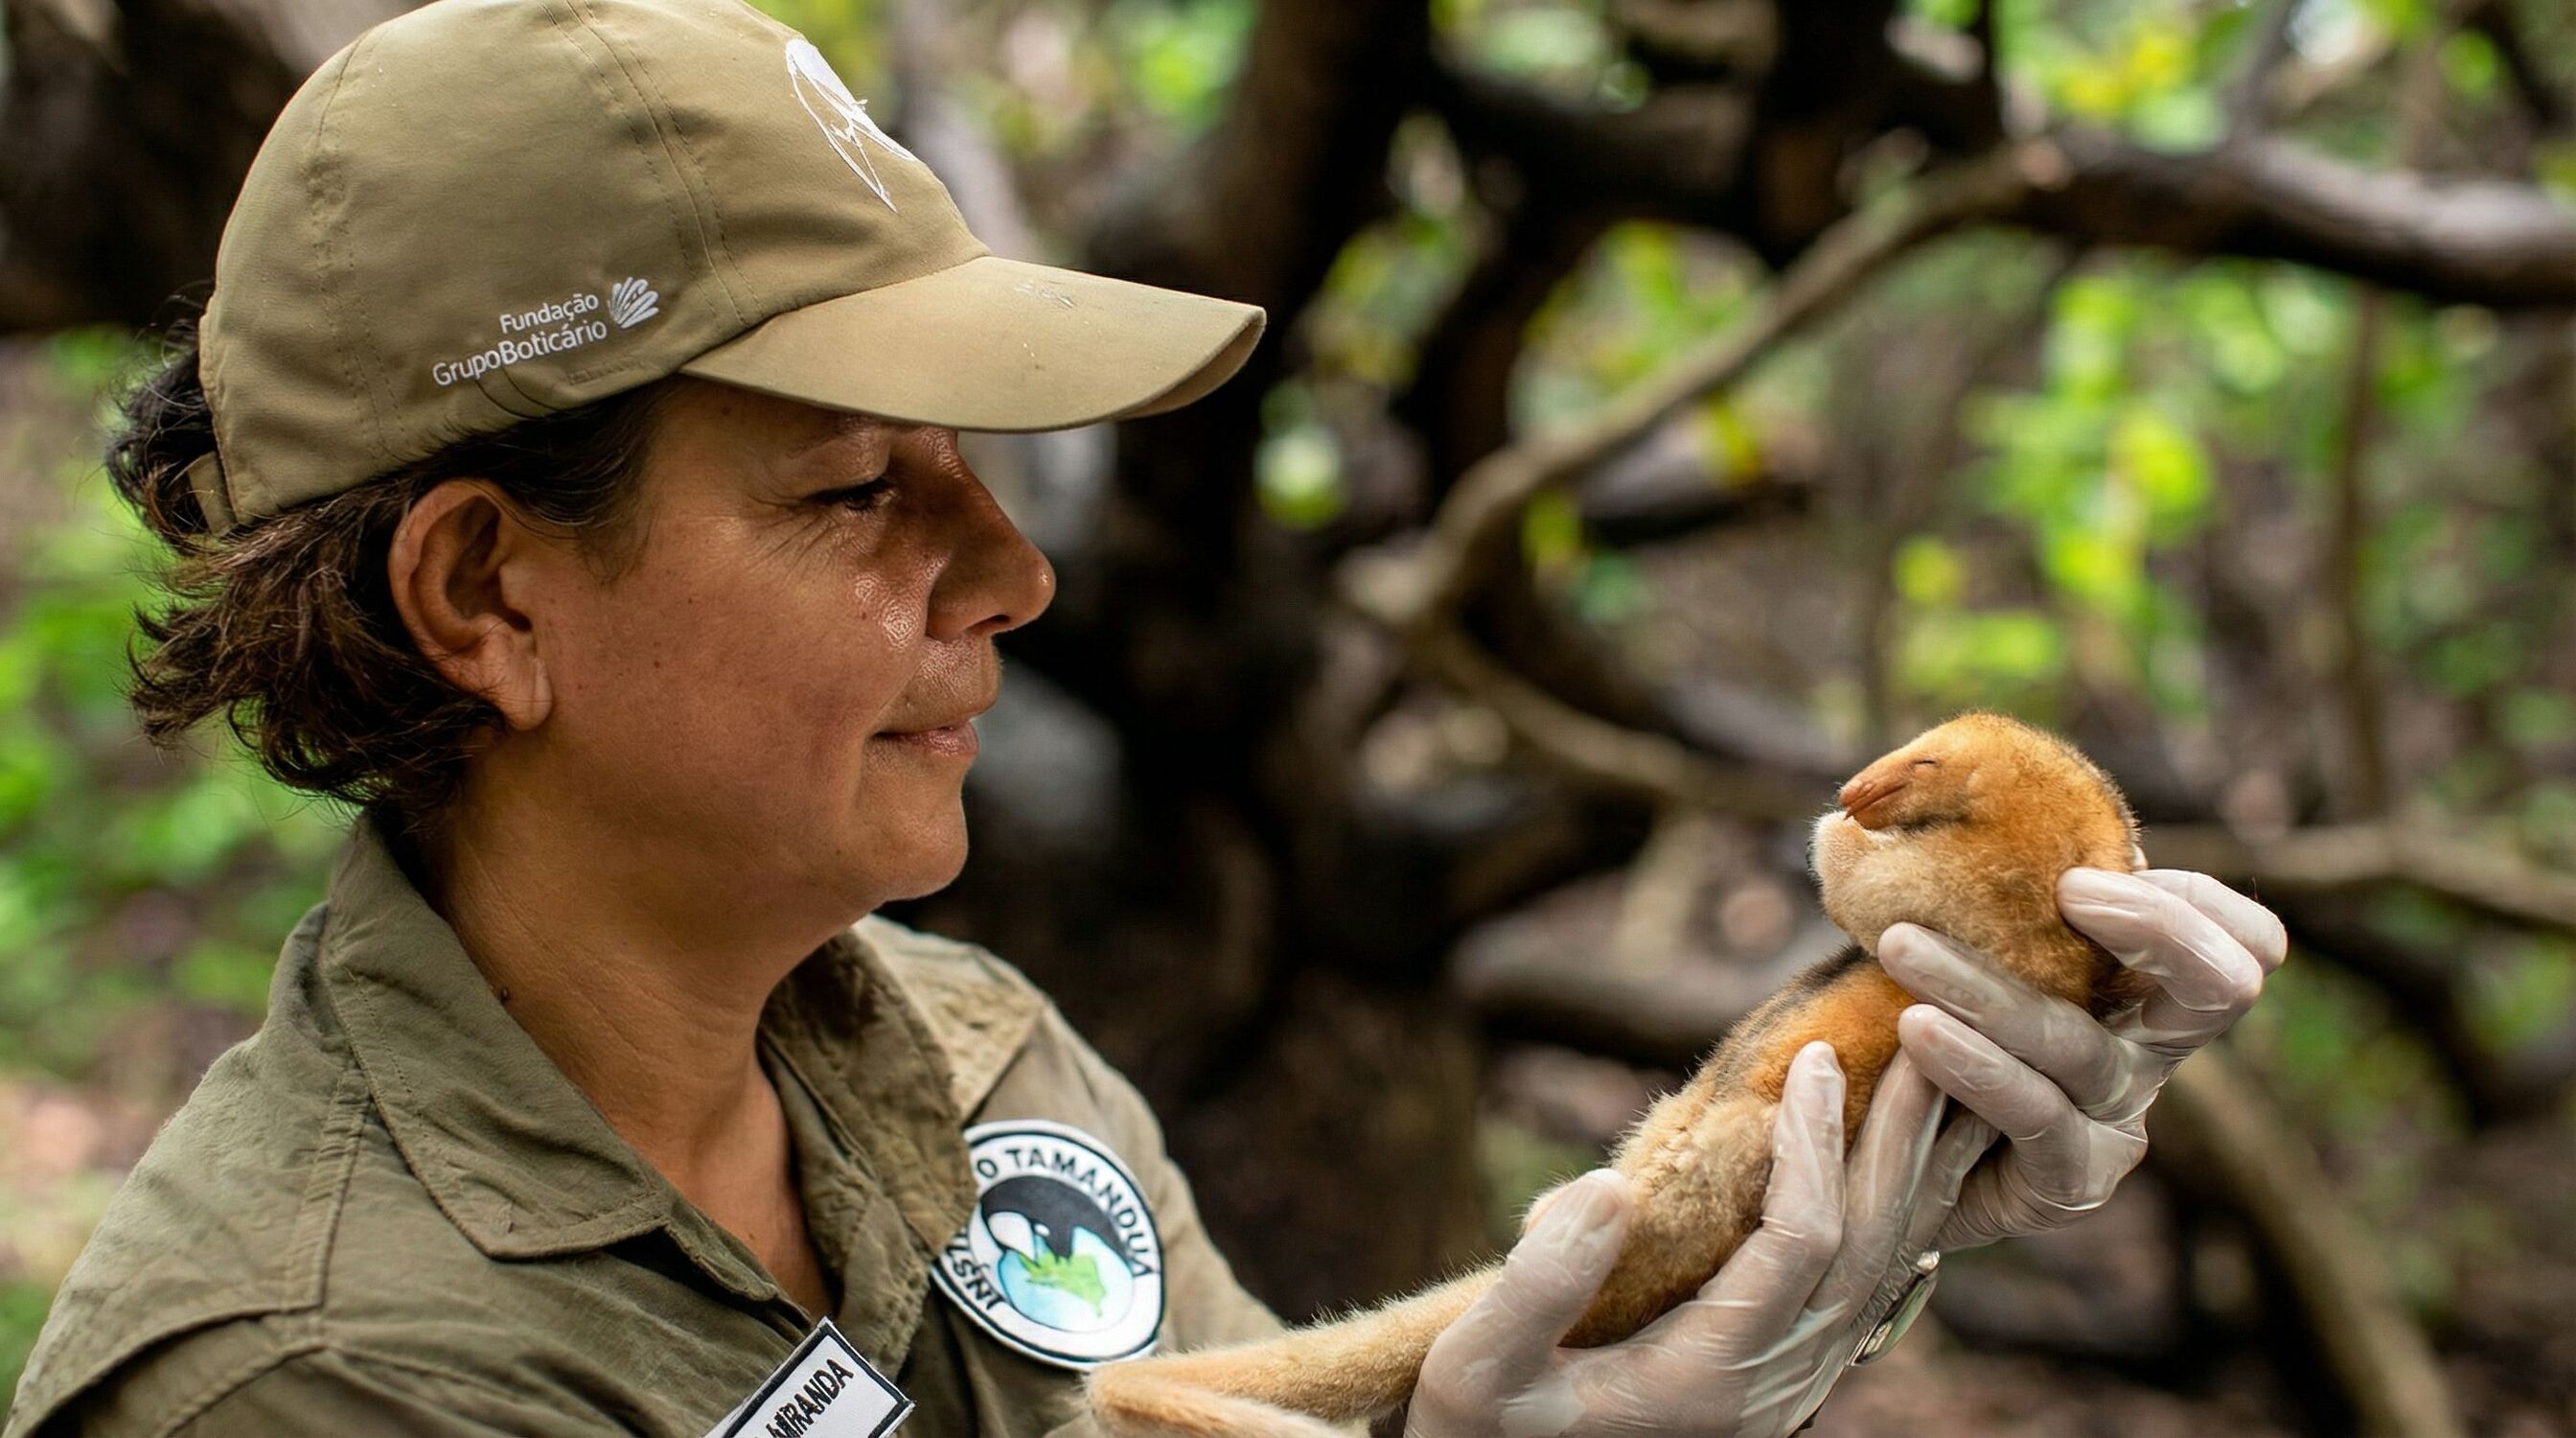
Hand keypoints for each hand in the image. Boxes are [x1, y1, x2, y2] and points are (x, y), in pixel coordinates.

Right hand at [1406, 1043, 1989, 1437]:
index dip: (1812, 1147)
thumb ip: (1538, 1286)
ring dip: (1912, 1168)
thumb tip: (1610, 1184)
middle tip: (1922, 1032)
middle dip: (1899, 1137)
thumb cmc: (1480, 1433)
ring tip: (1935, 1075)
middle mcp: (1771, 1388)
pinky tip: (1905, 1162)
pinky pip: (1866, 1285)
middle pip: (1870, 1249)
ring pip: (1883, 1269)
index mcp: (1708, 1379)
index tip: (1812, 1057)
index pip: (1799, 1246)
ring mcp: (1787, 1388)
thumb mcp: (1474, 1369)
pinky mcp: (1783, 1377)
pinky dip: (1896, 1209)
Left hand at [1879, 867, 2287, 1249]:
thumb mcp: (1956, 952)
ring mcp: (2118, 1121)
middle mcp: (2150, 1052)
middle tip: (2066, 891)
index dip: (2196, 902)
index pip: (2242, 940)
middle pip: (2223, 986)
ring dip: (1985, 987)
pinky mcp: (2070, 1181)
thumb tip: (1846, 821)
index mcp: (2145, 986)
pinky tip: (1915, 1030)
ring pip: (2079, 1044)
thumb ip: (1950, 888)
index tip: (2081, 874)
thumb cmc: (1927, 1029)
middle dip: (2161, 927)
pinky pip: (2034, 1115)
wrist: (1892, 1161)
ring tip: (1899, 945)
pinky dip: (1973, 1066)